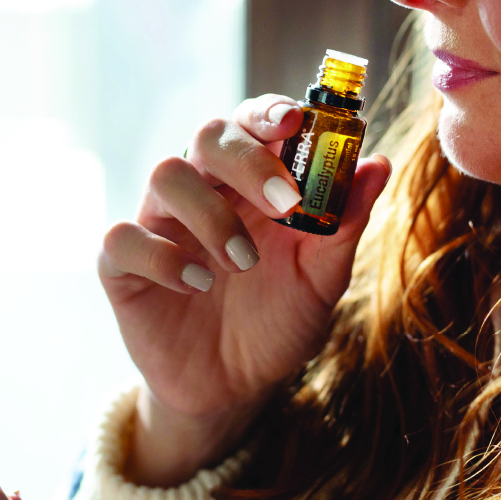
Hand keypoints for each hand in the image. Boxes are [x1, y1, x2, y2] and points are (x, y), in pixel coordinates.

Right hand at [99, 93, 390, 483]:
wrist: (237, 388)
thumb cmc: (281, 319)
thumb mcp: (323, 277)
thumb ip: (345, 222)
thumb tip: (379, 164)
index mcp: (252, 182)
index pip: (253, 121)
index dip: (268, 111)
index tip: (294, 121)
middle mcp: (205, 190)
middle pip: (209, 134)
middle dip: (248, 158)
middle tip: (284, 202)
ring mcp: (161, 223)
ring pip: (166, 174)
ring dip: (211, 213)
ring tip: (244, 261)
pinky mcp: (124, 266)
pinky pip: (122, 237)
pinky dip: (160, 256)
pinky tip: (197, 284)